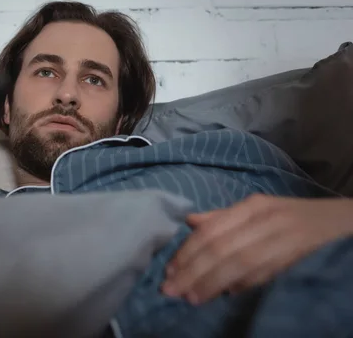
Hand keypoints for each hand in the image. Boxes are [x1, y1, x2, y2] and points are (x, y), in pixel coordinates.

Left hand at [161, 194, 352, 304]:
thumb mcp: (258, 211)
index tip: (169, 271)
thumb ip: (223, 218)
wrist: (342, 223)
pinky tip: (225, 293)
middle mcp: (265, 219)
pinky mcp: (298, 256)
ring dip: (212, 282)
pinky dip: (243, 284)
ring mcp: (283, 238)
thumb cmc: (293, 217)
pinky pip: (265, 272)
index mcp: (252, 207)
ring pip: (239, 262)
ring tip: (191, 297)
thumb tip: (189, 222)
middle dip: (193, 271)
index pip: (210, 230)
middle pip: (220, 248)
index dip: (187, 252)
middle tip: (171, 290)